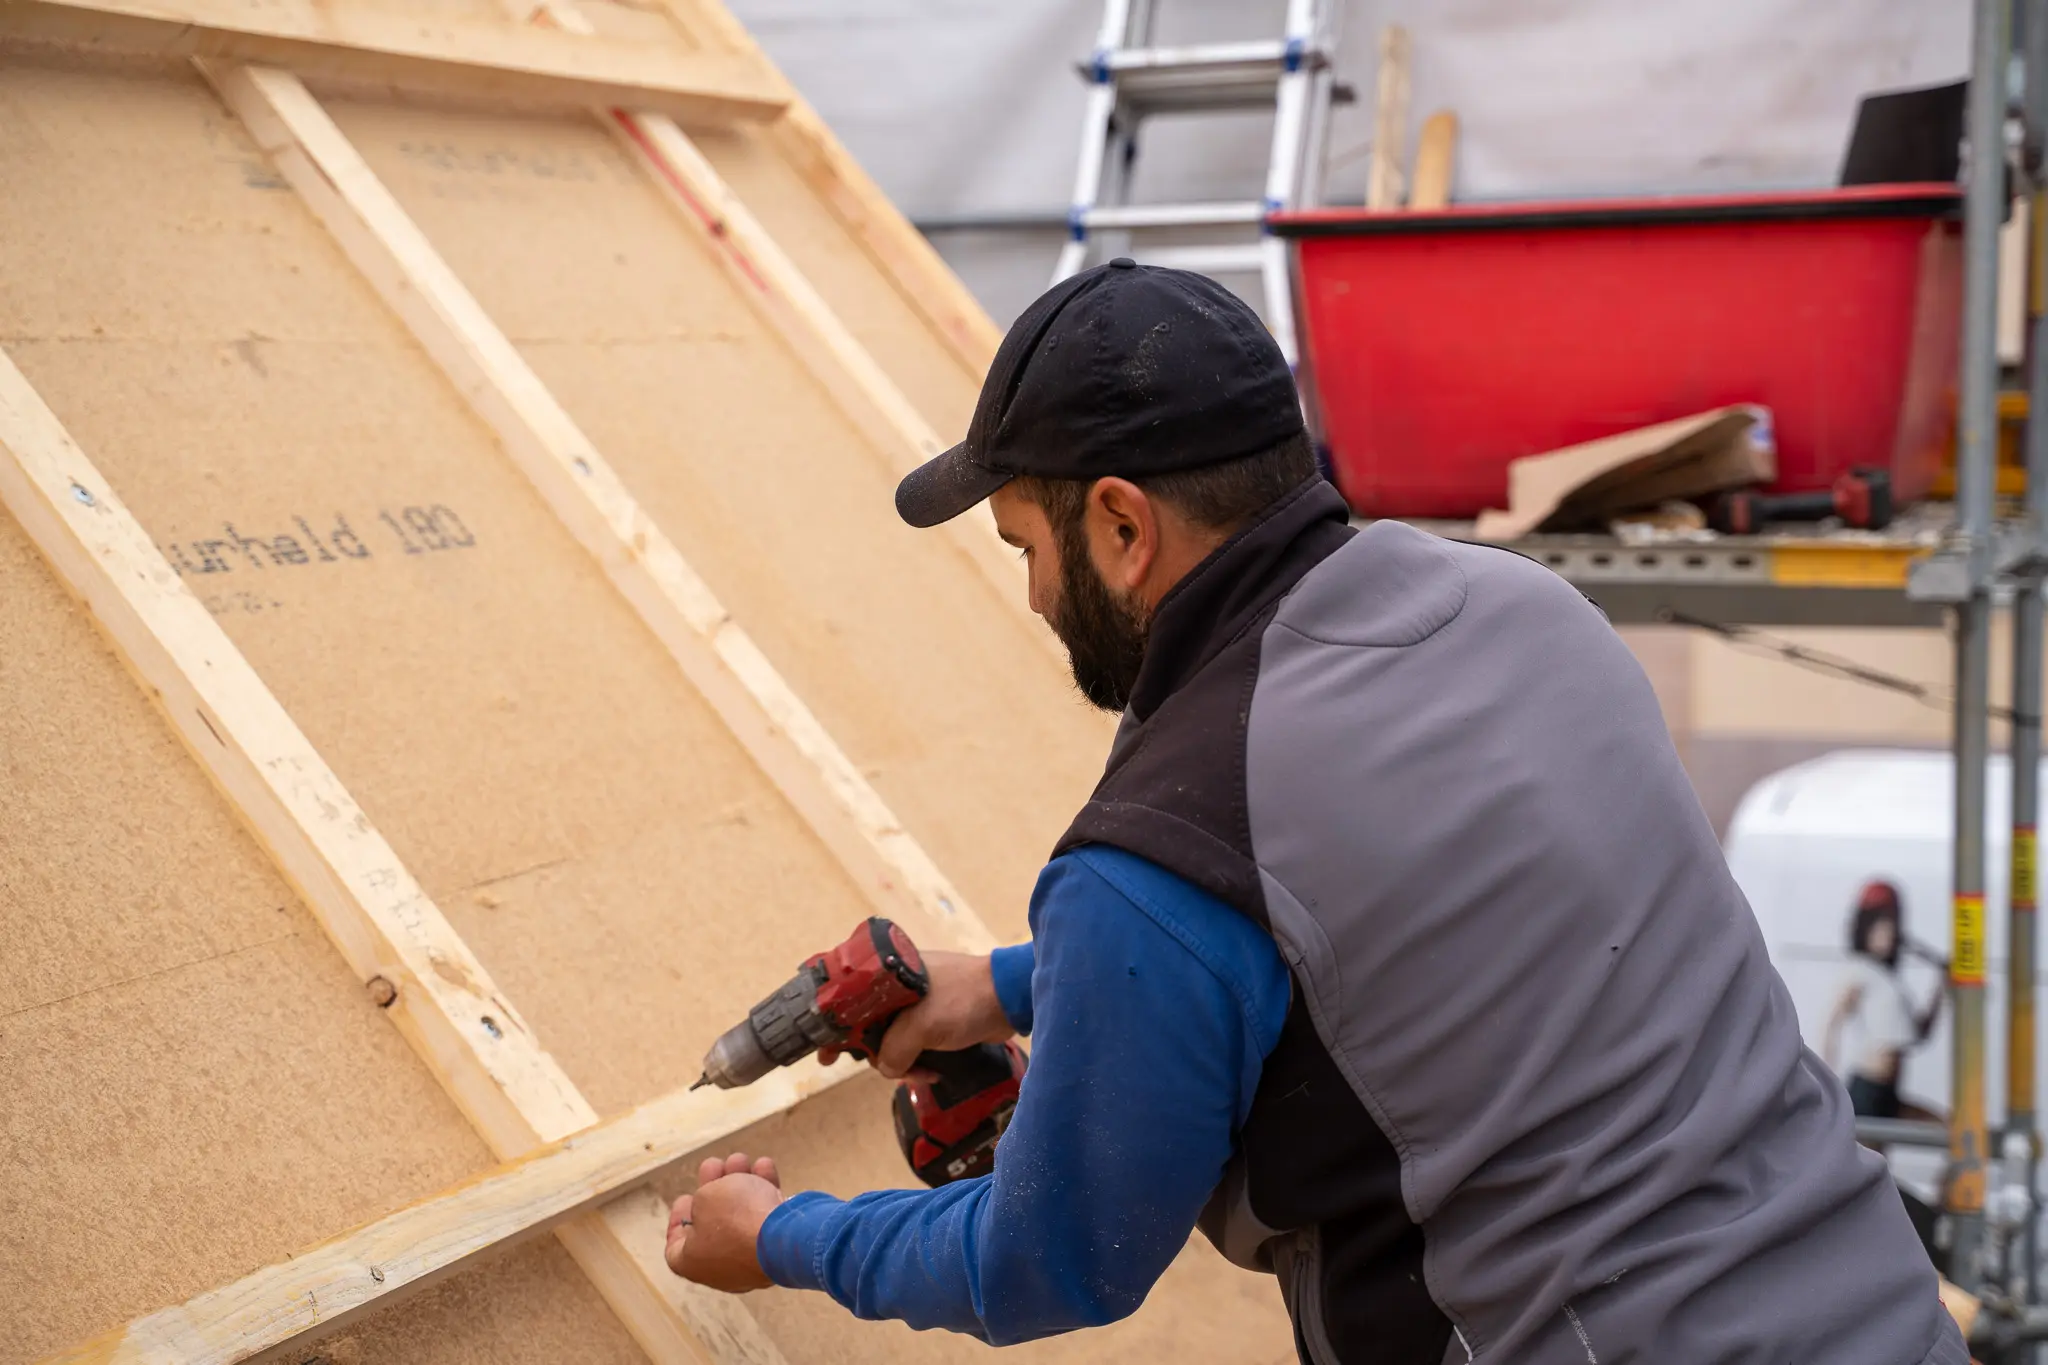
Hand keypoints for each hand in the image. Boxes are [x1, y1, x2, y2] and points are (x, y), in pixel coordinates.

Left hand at [665, 1152, 781, 1291]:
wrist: (783, 1238)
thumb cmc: (734, 1220)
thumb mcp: (706, 1197)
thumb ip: (704, 1197)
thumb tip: (716, 1202)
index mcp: (694, 1264)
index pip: (676, 1248)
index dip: (678, 1220)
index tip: (686, 1198)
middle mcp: (722, 1268)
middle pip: (713, 1225)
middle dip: (715, 1190)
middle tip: (717, 1165)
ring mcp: (752, 1259)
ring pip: (742, 1217)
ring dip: (740, 1184)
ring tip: (741, 1160)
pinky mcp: (779, 1247)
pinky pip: (766, 1218)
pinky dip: (764, 1191)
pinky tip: (763, 1166)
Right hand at [820, 950, 1013, 1079]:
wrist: (1010, 1000)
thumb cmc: (965, 1000)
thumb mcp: (921, 1026)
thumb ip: (894, 1050)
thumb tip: (885, 1068)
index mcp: (888, 973)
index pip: (846, 995)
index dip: (832, 1024)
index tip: (826, 1053)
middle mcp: (898, 984)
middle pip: (866, 1023)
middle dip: (872, 1051)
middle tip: (877, 1069)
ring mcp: (918, 1002)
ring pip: (891, 1038)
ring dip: (900, 1061)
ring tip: (917, 1073)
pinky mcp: (935, 1018)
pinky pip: (914, 1044)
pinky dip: (917, 1060)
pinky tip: (930, 1073)